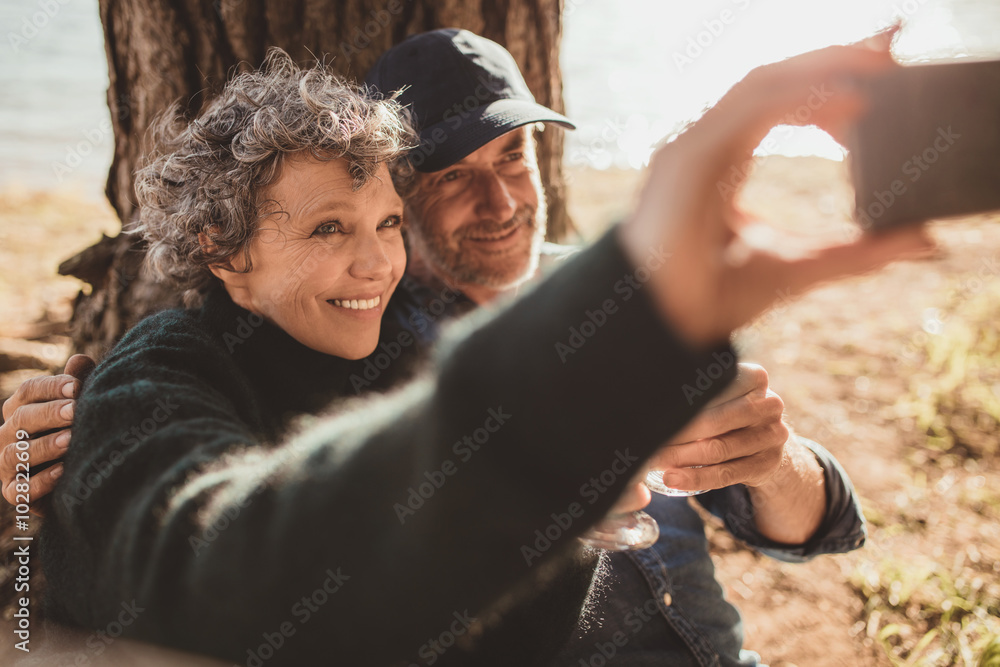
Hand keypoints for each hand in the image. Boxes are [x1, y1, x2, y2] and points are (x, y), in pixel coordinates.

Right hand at [1, 354, 94, 513]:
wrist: (81, 478)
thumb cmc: (80, 432)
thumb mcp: (81, 408)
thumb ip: (77, 384)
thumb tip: (80, 359)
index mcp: (21, 409)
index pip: (29, 391)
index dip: (51, 387)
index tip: (77, 386)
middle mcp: (7, 435)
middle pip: (21, 418)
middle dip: (49, 413)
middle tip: (76, 411)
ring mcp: (7, 465)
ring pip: (15, 453)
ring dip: (43, 446)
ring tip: (70, 441)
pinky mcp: (14, 493)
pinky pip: (19, 489)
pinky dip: (40, 480)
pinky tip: (63, 471)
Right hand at [619, 26, 934, 346]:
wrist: (663, 324)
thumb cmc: (713, 297)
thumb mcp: (801, 265)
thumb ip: (857, 252)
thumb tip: (922, 241)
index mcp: (726, 162)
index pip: (780, 104)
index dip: (829, 87)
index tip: (880, 86)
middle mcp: (708, 144)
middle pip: (775, 82)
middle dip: (834, 61)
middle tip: (891, 54)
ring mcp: (693, 145)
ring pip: (762, 82)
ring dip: (821, 68)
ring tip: (875, 69)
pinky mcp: (686, 155)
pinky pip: (746, 106)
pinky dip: (796, 94)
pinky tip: (842, 96)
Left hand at [648, 363, 789, 491]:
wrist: (766, 441)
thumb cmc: (729, 410)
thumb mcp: (722, 394)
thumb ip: (696, 391)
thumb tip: (646, 397)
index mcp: (754, 378)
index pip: (712, 389)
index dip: (680, 403)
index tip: (651, 412)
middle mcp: (769, 404)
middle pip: (714, 420)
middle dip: (677, 433)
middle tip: (647, 441)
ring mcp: (773, 435)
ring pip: (718, 449)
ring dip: (682, 458)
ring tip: (655, 462)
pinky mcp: (768, 463)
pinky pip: (726, 474)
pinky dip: (696, 477)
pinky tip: (674, 479)